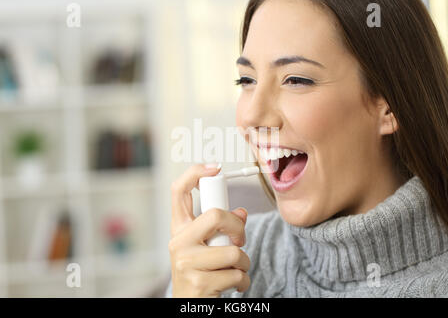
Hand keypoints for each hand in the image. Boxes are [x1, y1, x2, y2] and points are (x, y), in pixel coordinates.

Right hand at [169, 163, 250, 296]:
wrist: (188, 304)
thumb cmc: (199, 272)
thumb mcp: (203, 247)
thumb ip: (218, 228)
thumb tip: (241, 213)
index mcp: (179, 229)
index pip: (178, 192)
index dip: (194, 173)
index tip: (214, 168)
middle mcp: (178, 242)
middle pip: (216, 215)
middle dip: (238, 227)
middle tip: (240, 240)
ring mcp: (186, 263)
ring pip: (233, 251)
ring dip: (243, 262)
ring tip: (234, 269)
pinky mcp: (199, 283)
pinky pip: (236, 274)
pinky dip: (243, 281)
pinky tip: (232, 285)